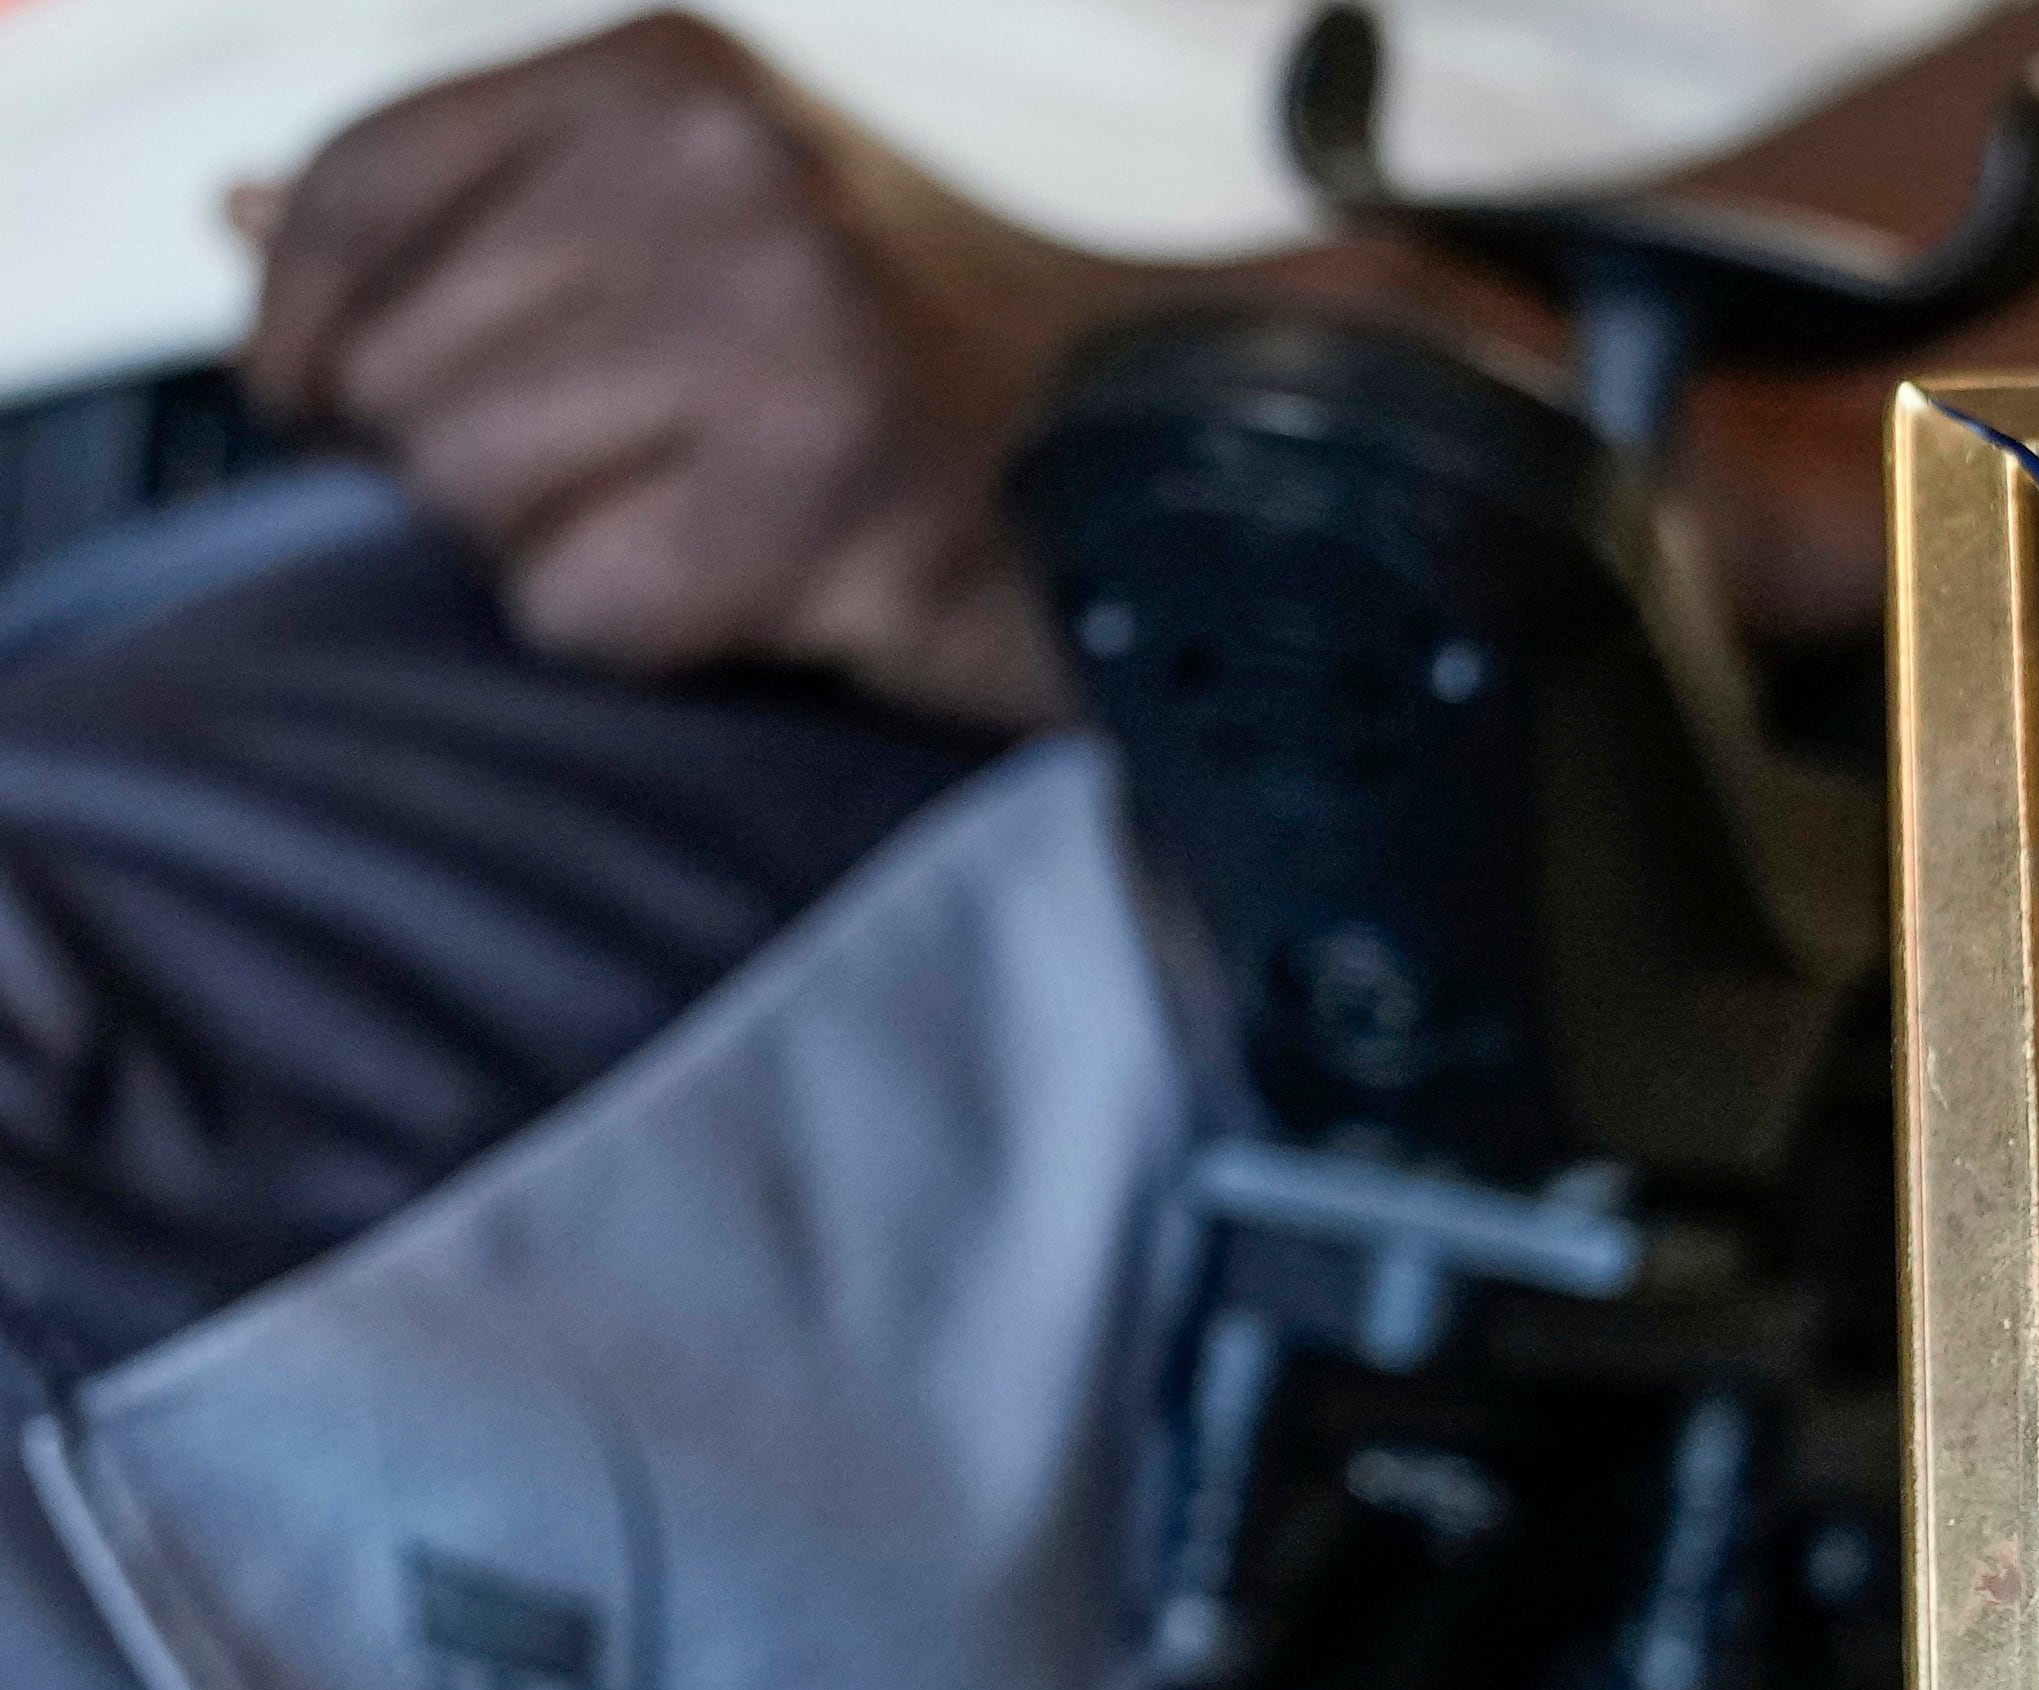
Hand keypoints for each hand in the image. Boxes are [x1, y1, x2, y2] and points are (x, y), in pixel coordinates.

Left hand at [237, 13, 1173, 725]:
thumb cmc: (904, 357)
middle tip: (618, 474)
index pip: (358, 192)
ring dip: (563, 546)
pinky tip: (758, 584)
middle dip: (470, 456)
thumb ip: (474, 214)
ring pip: (478, 496)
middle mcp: (725, 181)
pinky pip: (585, 608)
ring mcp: (789, 338)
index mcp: (672, 83)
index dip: (303, 321)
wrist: (1167, 456)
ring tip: (702, 519)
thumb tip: (243, 227)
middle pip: (405, 369)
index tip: (326, 396)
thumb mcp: (698, 215)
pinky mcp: (832, 501)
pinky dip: (646, 629)